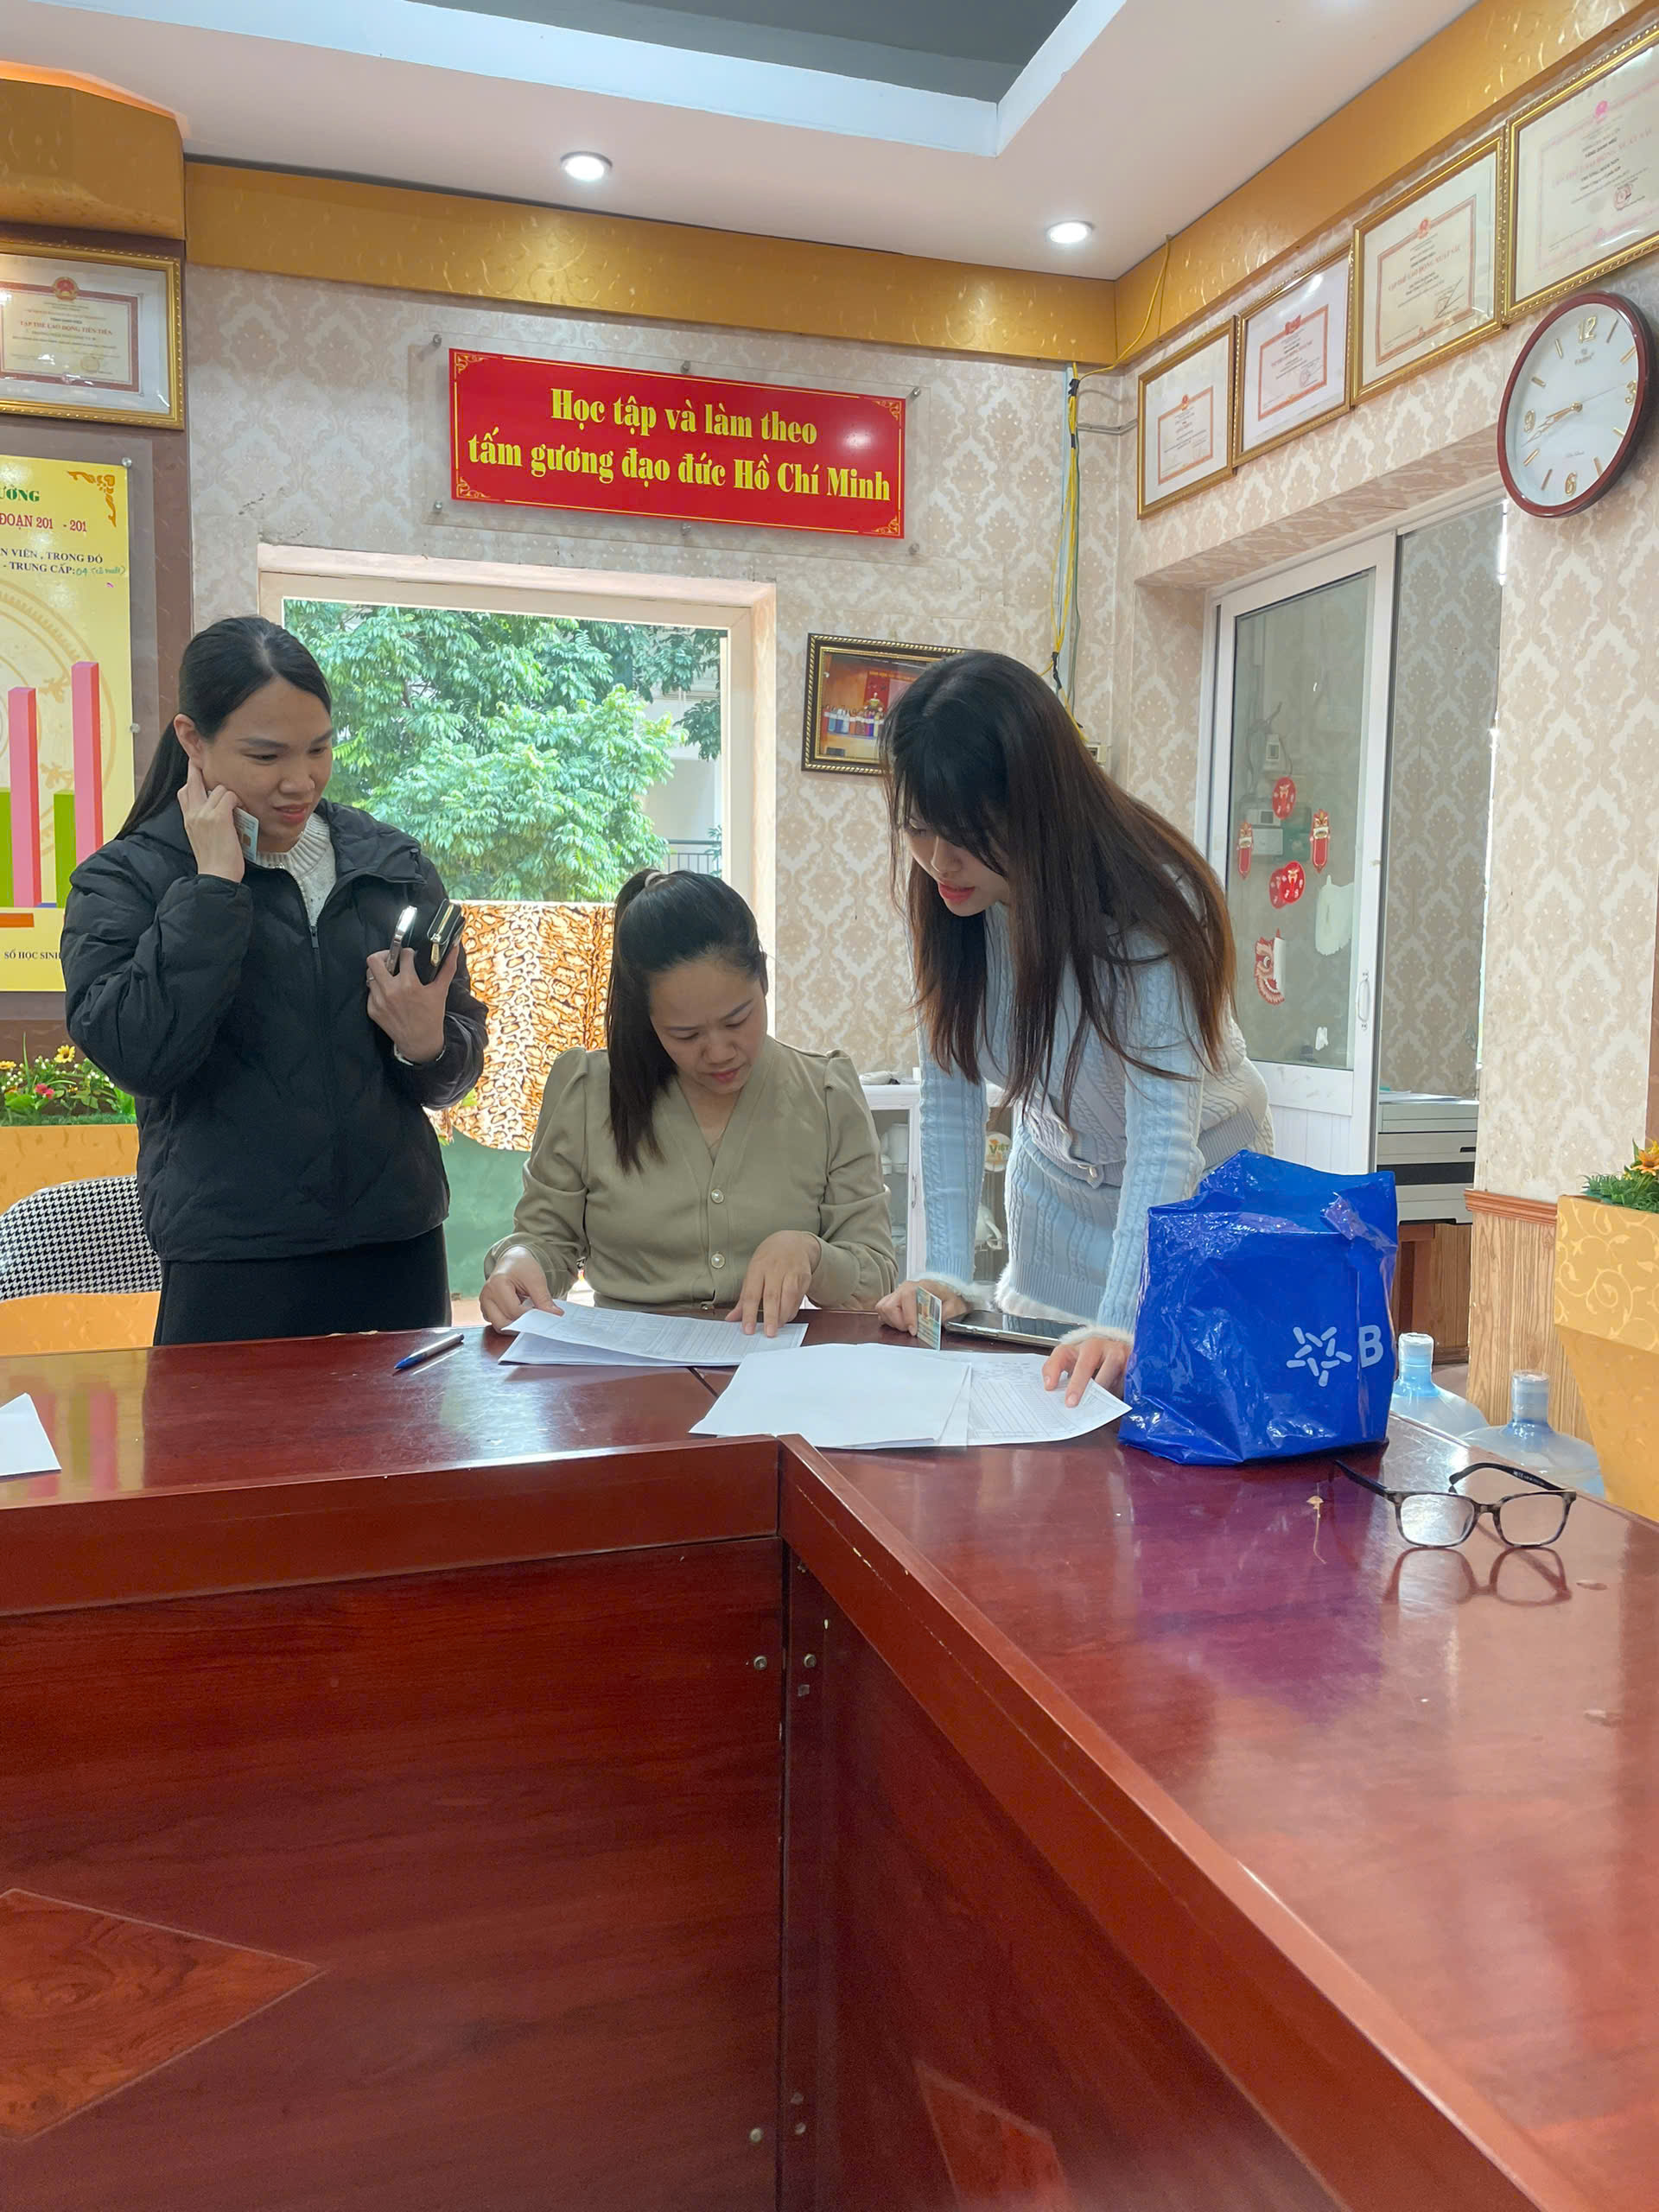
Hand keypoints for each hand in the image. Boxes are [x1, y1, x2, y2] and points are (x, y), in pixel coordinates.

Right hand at [179, 761, 244, 882]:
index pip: (184, 791)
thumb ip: (204, 822)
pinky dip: (238, 802)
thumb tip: (217, 810)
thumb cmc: (215, 861)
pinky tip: (242, 812)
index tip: (195, 769)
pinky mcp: (218, 817)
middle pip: (193, 781)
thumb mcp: (202, 838)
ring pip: (219, 789)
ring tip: (238, 807)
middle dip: (198, 768)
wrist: (216, 875)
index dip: (190, 778)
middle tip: (203, 760)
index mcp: (188, 819)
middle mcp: (193, 814)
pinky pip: (230, 796)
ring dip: (231, 795)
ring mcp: (204, 814)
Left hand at [366, 940, 457, 1063]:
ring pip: (370, 974)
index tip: (410, 956)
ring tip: (390, 976)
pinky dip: (378, 989)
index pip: (403, 954)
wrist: (420, 1042)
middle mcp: (390, 991)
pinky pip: (371, 991)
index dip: (408, 952)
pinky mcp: (372, 1009)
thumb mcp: (440, 991)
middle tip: (392, 959)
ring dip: (380, 972)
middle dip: (384, 955)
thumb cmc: (431, 1016)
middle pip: (374, 960)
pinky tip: (389, 994)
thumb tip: (454, 947)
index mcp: (408, 984)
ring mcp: (379, 1001)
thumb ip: (447, 967)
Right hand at [480, 1248, 562, 1330]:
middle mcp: (486, 1296)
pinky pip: (499, 1324)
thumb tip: (555, 1315)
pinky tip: (522, 1315)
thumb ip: (544, 1298)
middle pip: (504, 1323)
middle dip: (523, 1325)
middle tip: (539, 1321)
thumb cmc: (522, 1267)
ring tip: (530, 1315)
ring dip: (517, 1326)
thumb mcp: (536, 1278)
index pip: (514, 1311)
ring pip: (500, 1326)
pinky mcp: (487, 1311)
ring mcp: (484, 1305)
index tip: (548, 1318)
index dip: (532, 1317)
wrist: (512, 1261)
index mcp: (496, 1285)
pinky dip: (512, 1323)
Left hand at [729, 1230, 820, 1336]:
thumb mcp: (752, 1272)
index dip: (749, 1313)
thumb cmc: (769, 1260)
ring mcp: (791, 1271)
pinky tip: (786, 1316)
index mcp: (757, 1267)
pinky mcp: (804, 1276)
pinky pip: (798, 1298)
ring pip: (788, 1297)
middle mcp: (774, 1268)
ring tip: (777, 1326)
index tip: (748, 1329)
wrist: (793, 1242)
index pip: (751, 1294)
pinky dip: (792, 1310)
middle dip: (770, 1317)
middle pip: (772, 1296)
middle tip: (768, 1333)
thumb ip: (743, 1297)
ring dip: (783, 1315)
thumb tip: (731, 1318)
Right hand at [874, 1279, 968, 1336]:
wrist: (945, 1296)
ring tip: (907, 1325)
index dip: (908, 1315)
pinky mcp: (891, 1300)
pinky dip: (888, 1320)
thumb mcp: (955, 1307)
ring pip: (883, 1308)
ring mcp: (896, 1293)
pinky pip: (881, 1311)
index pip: (908, 1296)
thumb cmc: (948, 1300)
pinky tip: (900, 1323)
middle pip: (890, 1305)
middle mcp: (906, 1287)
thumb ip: (948, 1313)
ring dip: (893, 1322)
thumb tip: (937, 1321)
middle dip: (899, 1323)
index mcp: (921, 1286)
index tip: (914, 1330)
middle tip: (912, 1329)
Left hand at [1043, 1331, 1129, 1407]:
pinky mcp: (1131, 1358)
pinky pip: (1126, 1374)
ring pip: (1109, 1368)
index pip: (1061, 1354)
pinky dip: (1121, 1387)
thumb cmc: (1097, 1366)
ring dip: (1102, 1387)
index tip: (1049, 1387)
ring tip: (1096, 1404)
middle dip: (1078, 1384)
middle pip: (1085, 1363)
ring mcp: (1115, 1350)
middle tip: (1071, 1403)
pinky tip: (1116, 1399)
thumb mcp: (1078, 1370)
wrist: (1123, 1355)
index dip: (1053, 1369)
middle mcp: (1095, 1345)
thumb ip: (1067, 1381)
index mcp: (1077, 1348)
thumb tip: (1059, 1398)